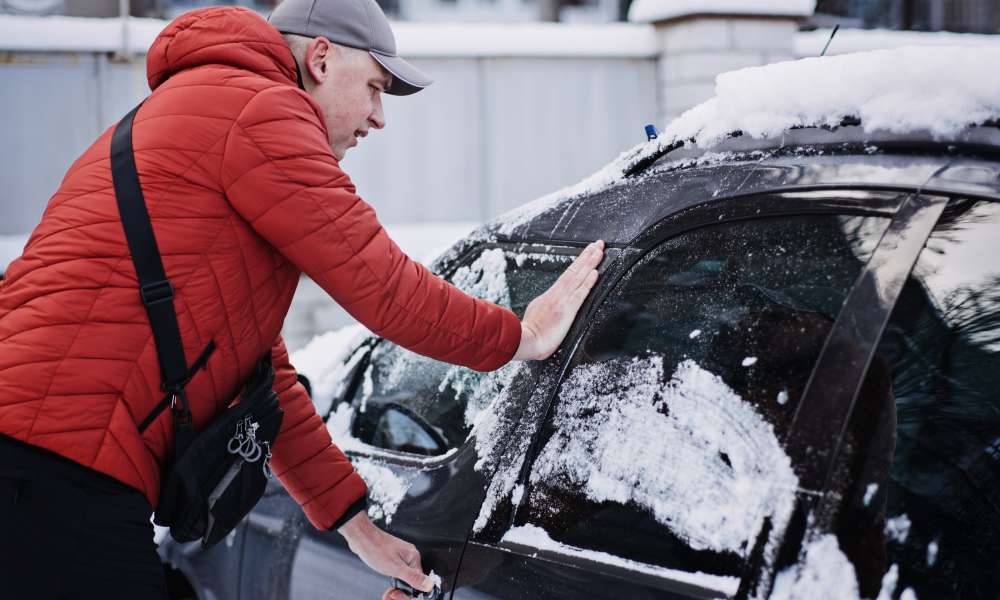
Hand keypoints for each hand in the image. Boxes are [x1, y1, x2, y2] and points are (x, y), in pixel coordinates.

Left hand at [337, 512, 434, 598]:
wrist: (360, 537)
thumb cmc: (375, 548)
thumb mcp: (395, 567)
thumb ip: (413, 577)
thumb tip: (429, 585)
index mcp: (413, 557)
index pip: (419, 581)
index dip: (409, 593)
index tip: (397, 596)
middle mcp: (409, 557)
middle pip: (412, 582)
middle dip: (402, 592)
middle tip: (390, 595)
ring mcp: (401, 558)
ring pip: (404, 580)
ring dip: (396, 589)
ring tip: (387, 593)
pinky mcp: (393, 559)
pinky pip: (397, 575)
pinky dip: (392, 582)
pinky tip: (387, 586)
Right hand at [513, 240, 603, 360]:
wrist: (525, 341)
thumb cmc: (530, 334)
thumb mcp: (537, 313)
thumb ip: (546, 306)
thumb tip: (551, 305)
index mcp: (551, 295)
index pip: (568, 275)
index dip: (579, 263)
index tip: (588, 252)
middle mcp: (557, 294)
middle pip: (574, 271)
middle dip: (587, 256)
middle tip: (598, 244)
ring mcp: (562, 301)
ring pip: (578, 277)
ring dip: (590, 263)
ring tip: (599, 251)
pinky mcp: (566, 310)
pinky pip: (580, 293)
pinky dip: (588, 282)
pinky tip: (595, 273)